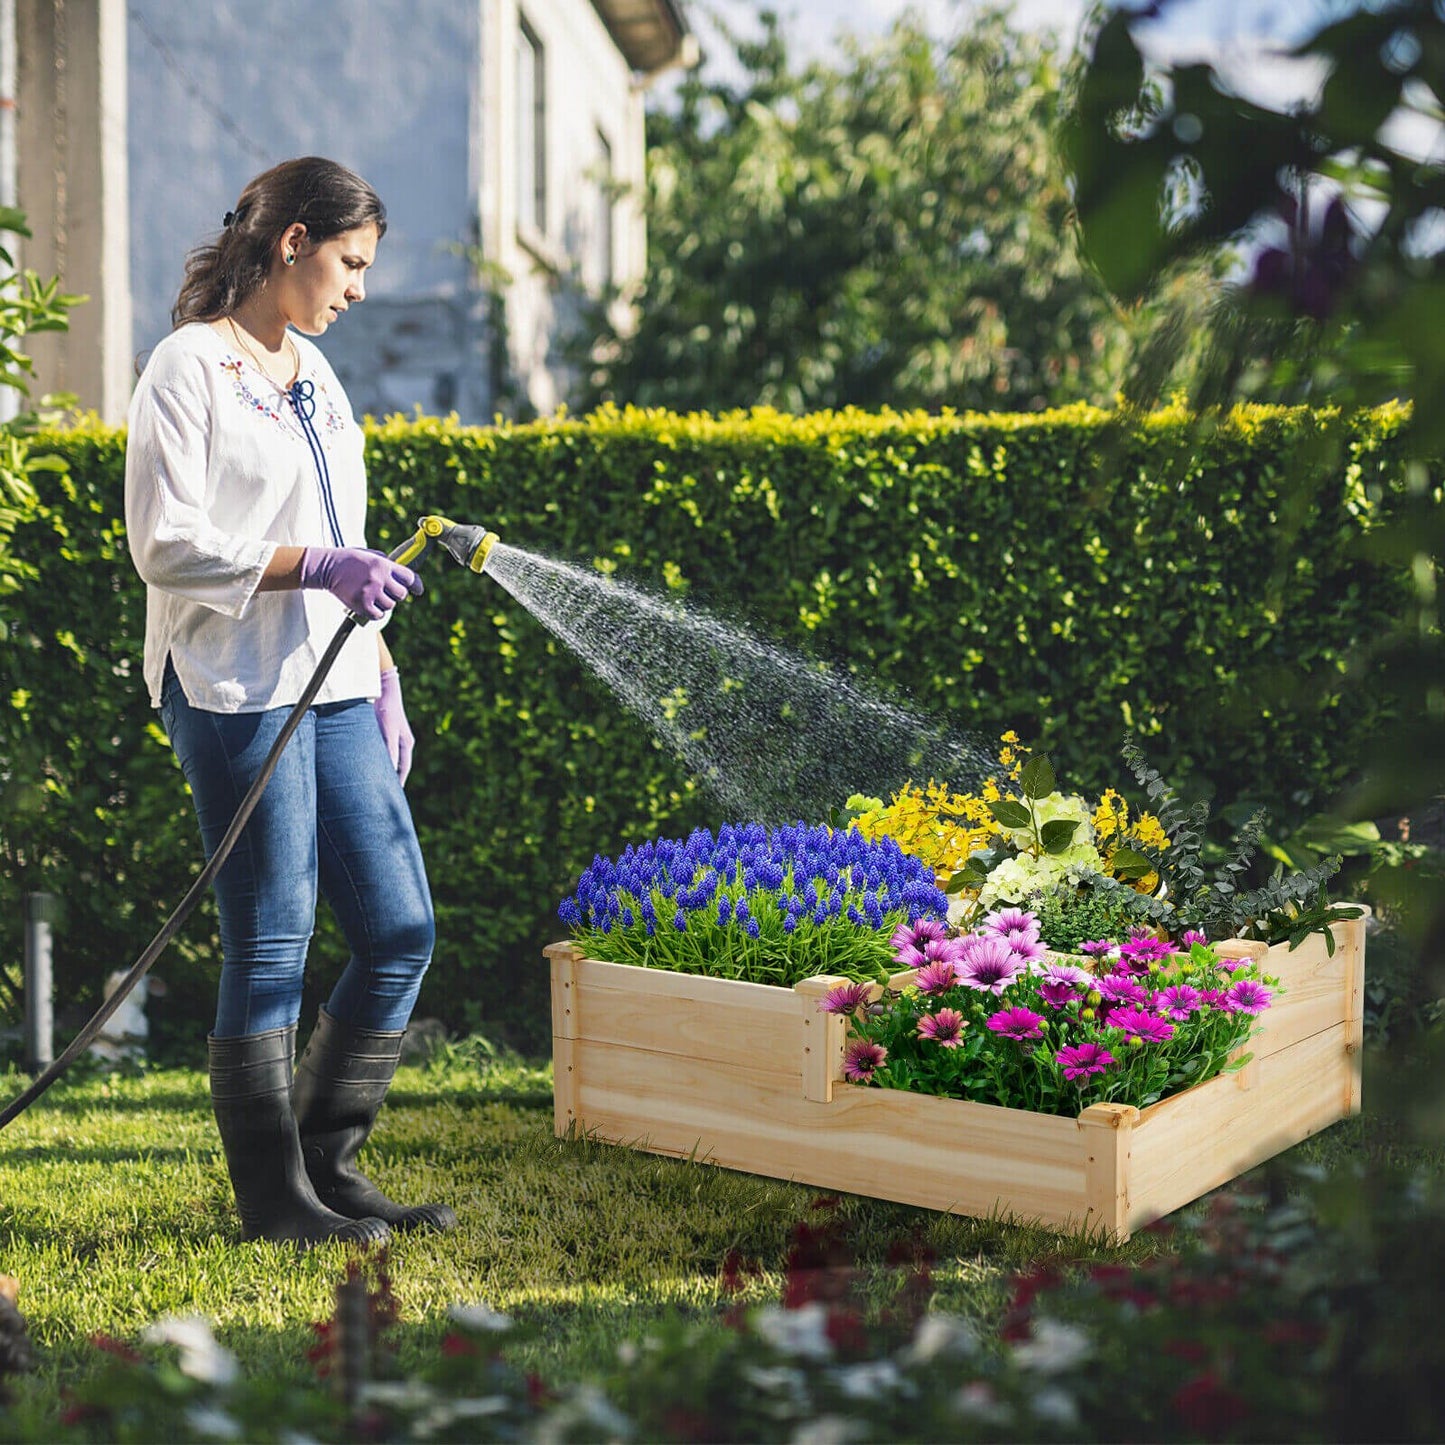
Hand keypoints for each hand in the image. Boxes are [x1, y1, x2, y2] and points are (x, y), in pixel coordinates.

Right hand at [299, 546, 422, 620]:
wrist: (327, 567)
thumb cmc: (350, 560)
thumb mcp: (371, 554)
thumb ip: (388, 563)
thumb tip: (405, 575)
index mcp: (384, 565)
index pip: (409, 577)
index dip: (416, 584)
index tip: (418, 590)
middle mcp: (379, 579)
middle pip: (402, 594)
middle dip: (396, 594)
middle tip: (386, 591)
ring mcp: (371, 592)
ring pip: (390, 606)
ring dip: (384, 603)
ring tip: (373, 596)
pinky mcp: (361, 604)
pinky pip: (379, 615)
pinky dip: (376, 613)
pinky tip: (370, 606)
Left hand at [374, 667, 414, 783]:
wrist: (383, 688)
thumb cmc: (387, 709)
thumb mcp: (389, 731)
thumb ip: (389, 750)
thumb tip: (390, 769)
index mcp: (406, 744)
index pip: (403, 769)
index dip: (398, 782)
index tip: (393, 795)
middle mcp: (400, 743)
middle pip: (396, 765)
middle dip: (390, 778)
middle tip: (381, 793)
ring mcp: (391, 737)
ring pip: (386, 758)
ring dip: (380, 769)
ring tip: (371, 783)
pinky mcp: (381, 732)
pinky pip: (378, 751)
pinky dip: (374, 759)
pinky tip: (364, 765)